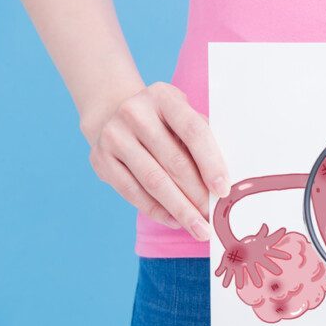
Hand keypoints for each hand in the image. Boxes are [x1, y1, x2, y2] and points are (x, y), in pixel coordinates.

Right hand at [86, 82, 229, 239]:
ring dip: (180, 209)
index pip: (193, 131)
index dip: (211, 163)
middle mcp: (135, 113)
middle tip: (213, 218)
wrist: (111, 113)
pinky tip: (175, 221)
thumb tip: (224, 182)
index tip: (223, 190)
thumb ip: (203, 140)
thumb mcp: (183, 116)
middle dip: (197, 194)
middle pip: (174, 161)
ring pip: (153, 181)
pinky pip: (133, 192)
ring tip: (198, 228)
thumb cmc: (162, 121)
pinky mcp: (101, 159)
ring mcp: (114, 136)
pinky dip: (157, 210)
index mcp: (164, 97)